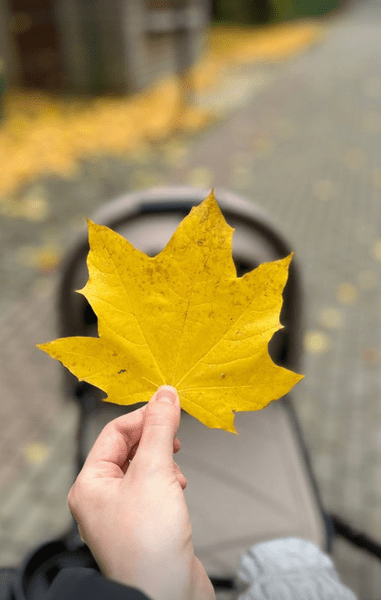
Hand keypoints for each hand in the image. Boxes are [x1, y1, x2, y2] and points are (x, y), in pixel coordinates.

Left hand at [68, 385, 215, 599]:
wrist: (166, 596)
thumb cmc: (149, 545)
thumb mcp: (154, 472)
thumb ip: (159, 428)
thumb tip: (164, 395)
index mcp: (90, 484)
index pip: (114, 432)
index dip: (143, 416)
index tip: (169, 405)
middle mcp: (101, 498)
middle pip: (128, 449)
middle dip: (154, 440)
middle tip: (174, 436)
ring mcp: (122, 513)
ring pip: (143, 468)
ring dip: (163, 462)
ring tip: (175, 475)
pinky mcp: (143, 524)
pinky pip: (153, 488)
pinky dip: (168, 482)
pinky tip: (178, 490)